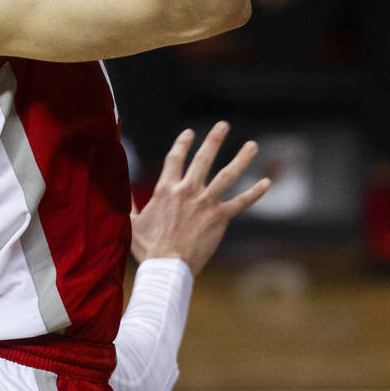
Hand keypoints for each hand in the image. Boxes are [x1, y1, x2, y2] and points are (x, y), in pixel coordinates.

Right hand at [130, 122, 270, 274]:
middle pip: (203, 159)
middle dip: (214, 139)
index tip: (190, 133)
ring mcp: (206, 203)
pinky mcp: (220, 217)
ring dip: (241, 158)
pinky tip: (267, 182)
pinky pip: (241, 202)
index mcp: (165, 189)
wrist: (167, 266)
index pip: (175, 158)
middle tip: (223, 125)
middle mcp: (187, 190)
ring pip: (227, 175)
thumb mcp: (132, 223)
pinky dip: (255, 192)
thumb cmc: (148, 248)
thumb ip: (130, 205)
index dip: (183, 143)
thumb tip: (122, 195)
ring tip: (252, 145)